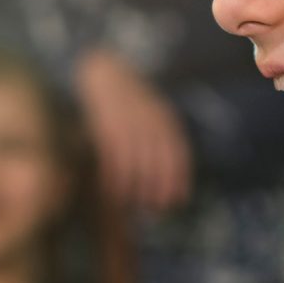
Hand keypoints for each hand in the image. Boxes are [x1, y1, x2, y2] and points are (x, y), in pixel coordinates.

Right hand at [74, 49, 190, 213]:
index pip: (177, 153)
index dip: (179, 179)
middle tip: (154, 209)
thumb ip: (163, 139)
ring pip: (134, 163)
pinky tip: (113, 192)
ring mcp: (127, 122)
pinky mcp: (105, 125)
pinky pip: (111, 157)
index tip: (178, 201)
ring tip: (133, 205)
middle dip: (157, 189)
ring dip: (134, 188)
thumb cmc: (131, 100)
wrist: (104, 73)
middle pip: (157, 162)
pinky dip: (113, 177)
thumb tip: (174, 178)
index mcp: (165, 117)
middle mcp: (150, 120)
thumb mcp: (154, 113)